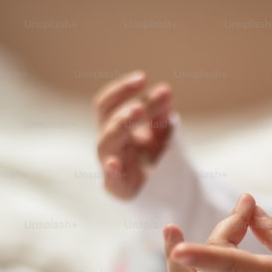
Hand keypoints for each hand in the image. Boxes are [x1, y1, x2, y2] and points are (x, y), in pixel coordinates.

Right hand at [94, 71, 173, 199]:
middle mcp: (110, 145)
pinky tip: (114, 163)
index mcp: (114, 128)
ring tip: (138, 111)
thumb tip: (165, 91)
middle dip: (125, 110)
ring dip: (121, 125)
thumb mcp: (162, 131)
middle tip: (143, 104)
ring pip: (106, 144)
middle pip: (107, 121)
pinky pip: (111, 181)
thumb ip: (161, 113)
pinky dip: (111, 172)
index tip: (142, 78)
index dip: (121, 90)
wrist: (165, 192)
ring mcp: (112, 166)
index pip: (107, 105)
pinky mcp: (120, 188)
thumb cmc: (156, 158)